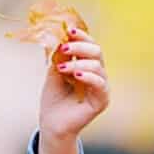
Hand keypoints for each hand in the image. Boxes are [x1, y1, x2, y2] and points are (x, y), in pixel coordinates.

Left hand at [38, 23, 109, 142]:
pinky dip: (88, 76)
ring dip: (77, 63)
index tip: (69, 30)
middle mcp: (97, 74)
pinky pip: (100, 84)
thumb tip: (61, 35)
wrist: (51, 123)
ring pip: (97, 66)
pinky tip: (75, 74)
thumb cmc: (53, 98)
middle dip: (79, 46)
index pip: (90, 45)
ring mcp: (101, 87)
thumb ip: (60, 56)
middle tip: (64, 47)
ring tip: (61, 68)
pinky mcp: (102, 100)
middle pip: (97, 52)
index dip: (82, 36)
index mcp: (87, 65)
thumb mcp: (54, 71)